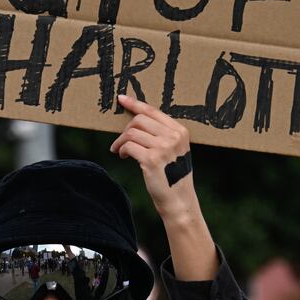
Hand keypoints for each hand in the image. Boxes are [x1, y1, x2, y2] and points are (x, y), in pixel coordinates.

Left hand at [110, 94, 216, 281]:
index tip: (122, 99)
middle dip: (126, 129)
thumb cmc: (173, 175)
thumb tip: (137, 120)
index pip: (153, 111)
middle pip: (139, 120)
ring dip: (121, 141)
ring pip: (131, 133)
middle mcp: (173, 137)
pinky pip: (129, 146)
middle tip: (121, 141)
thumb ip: (162, 134)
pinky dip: (122, 150)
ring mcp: (163, 147)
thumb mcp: (174, 151)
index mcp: (180, 131)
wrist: (178, 200)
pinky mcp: (151, 159)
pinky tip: (123, 156)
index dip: (135, 104)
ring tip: (119, 151)